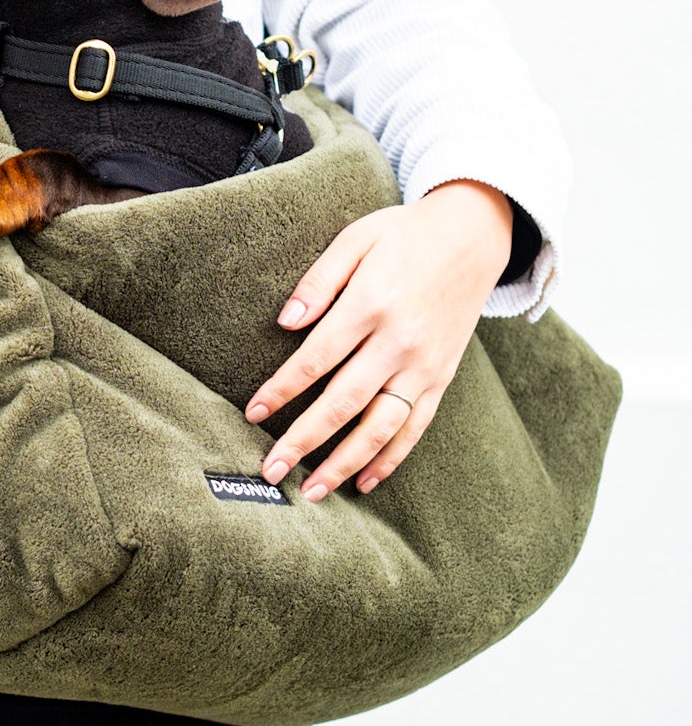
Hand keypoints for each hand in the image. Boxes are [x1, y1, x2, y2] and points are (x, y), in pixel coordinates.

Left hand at [245, 179, 513, 499]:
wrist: (474, 235)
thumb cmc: (405, 235)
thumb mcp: (356, 238)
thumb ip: (318, 280)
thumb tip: (285, 322)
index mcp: (371, 303)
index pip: (315, 358)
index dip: (281, 389)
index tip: (252, 413)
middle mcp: (399, 342)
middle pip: (343, 402)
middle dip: (303, 440)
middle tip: (271, 469)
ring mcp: (424, 365)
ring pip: (381, 427)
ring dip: (344, 464)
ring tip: (312, 491)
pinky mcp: (441, 377)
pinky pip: (415, 427)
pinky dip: (391, 459)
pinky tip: (365, 481)